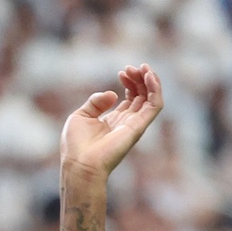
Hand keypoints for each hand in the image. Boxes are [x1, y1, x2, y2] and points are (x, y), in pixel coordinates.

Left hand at [60, 64, 163, 181]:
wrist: (80, 163)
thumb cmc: (76, 145)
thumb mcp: (80, 116)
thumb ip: (95, 102)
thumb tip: (113, 94)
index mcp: (113, 120)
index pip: (130, 98)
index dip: (129, 82)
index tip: (121, 72)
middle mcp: (126, 122)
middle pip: (142, 96)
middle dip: (139, 79)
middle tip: (132, 67)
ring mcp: (134, 125)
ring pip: (151, 99)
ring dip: (150, 81)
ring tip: (143, 68)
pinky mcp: (139, 127)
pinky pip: (154, 105)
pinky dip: (155, 90)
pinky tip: (149, 77)